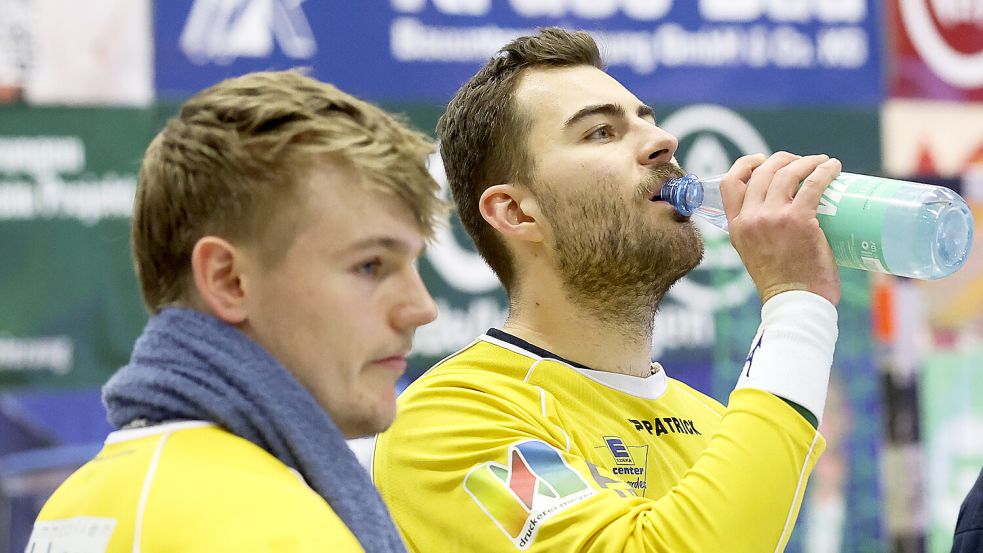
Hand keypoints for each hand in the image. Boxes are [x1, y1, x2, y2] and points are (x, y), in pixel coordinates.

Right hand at [719, 152, 841, 305]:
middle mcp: (750, 218)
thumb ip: (760, 234)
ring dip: (806, 161)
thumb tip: (783, 217)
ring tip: (822, 162)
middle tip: (800, 162)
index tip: (761, 160)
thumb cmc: (782, 285)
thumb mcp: (754, 254)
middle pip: (762, 172)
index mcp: (736, 227)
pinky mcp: (799, 219)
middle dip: (782, 159)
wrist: (794, 303)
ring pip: (786, 172)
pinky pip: (813, 184)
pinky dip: (825, 171)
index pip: (730, 183)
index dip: (745, 164)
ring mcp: (773, 217)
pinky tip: (833, 168)